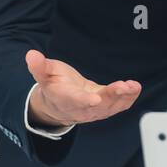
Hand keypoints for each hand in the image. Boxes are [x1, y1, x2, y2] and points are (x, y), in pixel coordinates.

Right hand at [25, 49, 140, 127]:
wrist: (60, 104)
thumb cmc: (54, 85)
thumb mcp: (44, 74)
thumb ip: (39, 67)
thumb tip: (31, 55)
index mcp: (65, 100)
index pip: (75, 101)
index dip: (84, 101)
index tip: (94, 99)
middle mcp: (81, 109)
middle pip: (97, 106)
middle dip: (111, 96)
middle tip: (122, 87)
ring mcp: (95, 111)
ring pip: (110, 107)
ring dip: (123, 97)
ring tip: (132, 86)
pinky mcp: (106, 108)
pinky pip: (119, 106)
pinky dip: (129, 98)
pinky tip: (135, 88)